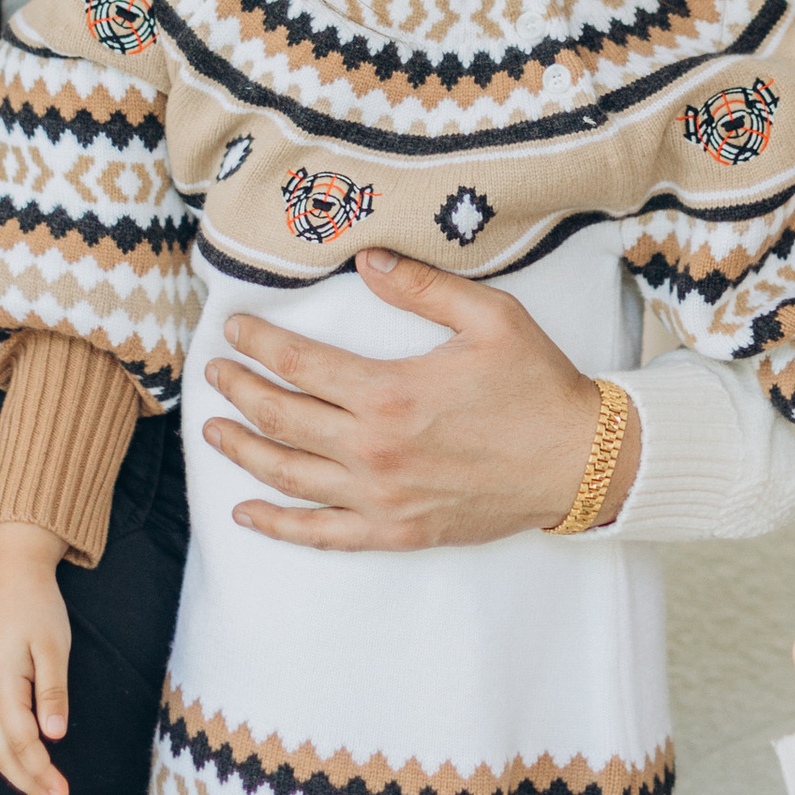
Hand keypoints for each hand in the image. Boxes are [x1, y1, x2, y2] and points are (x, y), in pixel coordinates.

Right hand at [0, 523, 73, 794]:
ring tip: (43, 793)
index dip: (41, 773)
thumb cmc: (37, 607)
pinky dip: (5, 755)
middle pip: (3, 753)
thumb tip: (55, 736)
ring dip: (16, 773)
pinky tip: (21, 764)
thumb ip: (53, 692)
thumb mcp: (53, 646)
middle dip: (30, 783)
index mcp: (0, 686)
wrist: (11, 574)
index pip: (21, 743)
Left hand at [207, 251, 638, 551]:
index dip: (260, 344)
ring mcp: (381, 497)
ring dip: (244, 451)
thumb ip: (422, 287)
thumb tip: (367, 260)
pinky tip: (246, 513)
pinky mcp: (397, 531)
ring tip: (214, 431)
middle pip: (282, 419)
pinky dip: (278, 525)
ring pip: (289, 476)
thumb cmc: (538, 385)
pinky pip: (322, 534)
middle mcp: (375, 450)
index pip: (301, 364)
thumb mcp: (490, 318)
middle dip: (240, 392)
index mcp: (390, 393)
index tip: (235, 330)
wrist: (580, 462)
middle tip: (215, 372)